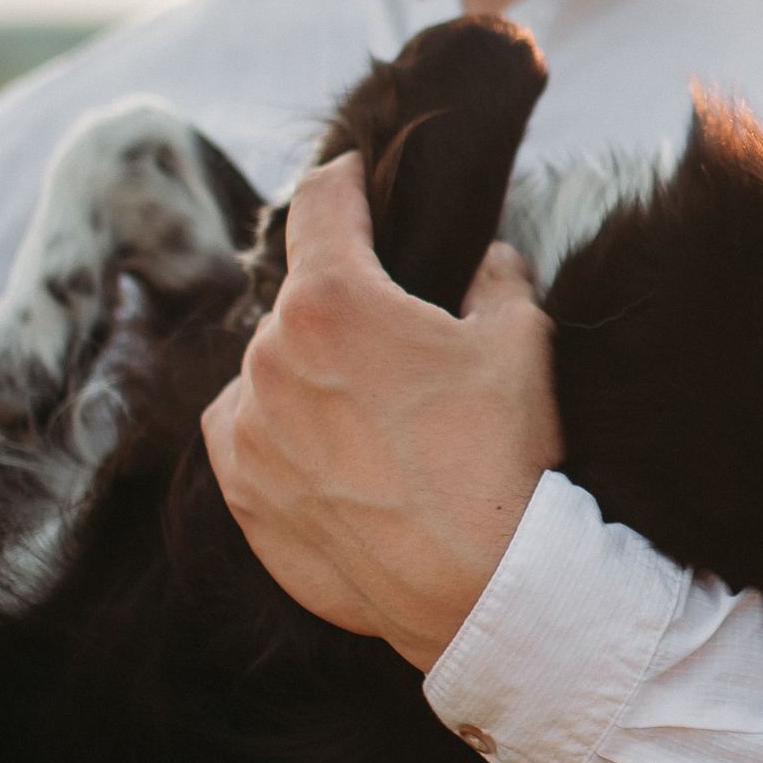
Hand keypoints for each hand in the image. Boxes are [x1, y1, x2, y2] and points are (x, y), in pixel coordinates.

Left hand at [202, 154, 560, 670]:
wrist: (481, 586)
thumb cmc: (503, 456)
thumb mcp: (521, 341)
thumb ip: (494, 279)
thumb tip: (483, 262)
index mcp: (331, 300)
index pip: (321, 203)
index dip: (346, 179)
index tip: (358, 176)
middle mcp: (268, 357)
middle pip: (302, 299)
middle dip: (348, 304)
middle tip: (404, 338)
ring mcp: (245, 430)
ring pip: (273, 370)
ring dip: (314, 372)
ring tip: (380, 415)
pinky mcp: (241, 493)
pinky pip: (252, 434)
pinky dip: (287, 430)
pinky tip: (345, 456)